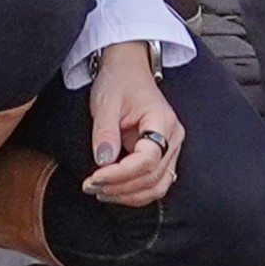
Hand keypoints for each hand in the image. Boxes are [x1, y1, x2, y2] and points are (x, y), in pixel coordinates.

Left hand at [82, 42, 183, 208]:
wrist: (129, 70)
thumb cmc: (120, 81)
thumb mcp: (107, 102)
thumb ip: (105, 132)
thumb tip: (103, 162)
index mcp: (163, 121)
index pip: (148, 160)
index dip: (121, 174)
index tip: (95, 176)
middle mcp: (174, 138)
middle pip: (153, 177)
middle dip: (120, 187)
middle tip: (90, 186)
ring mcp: (172, 149)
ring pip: (156, 187)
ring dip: (127, 195)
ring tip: (99, 191)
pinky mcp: (163, 157)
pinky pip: (153, 183)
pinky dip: (133, 192)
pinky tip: (111, 189)